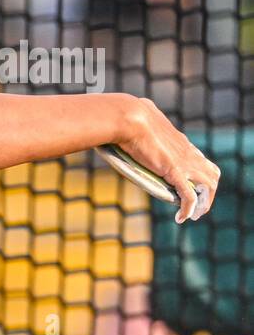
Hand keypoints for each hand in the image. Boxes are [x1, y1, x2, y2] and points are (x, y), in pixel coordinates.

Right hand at [118, 98, 220, 222]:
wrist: (128, 117)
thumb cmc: (126, 116)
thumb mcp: (137, 117)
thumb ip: (138, 121)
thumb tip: (123, 117)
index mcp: (178, 139)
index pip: (197, 158)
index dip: (196, 173)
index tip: (188, 184)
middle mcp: (187, 151)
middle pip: (211, 173)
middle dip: (208, 191)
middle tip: (197, 205)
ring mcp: (184, 161)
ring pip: (209, 185)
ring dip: (204, 203)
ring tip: (194, 215)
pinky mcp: (176, 172)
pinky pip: (190, 195)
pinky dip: (189, 209)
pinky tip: (181, 218)